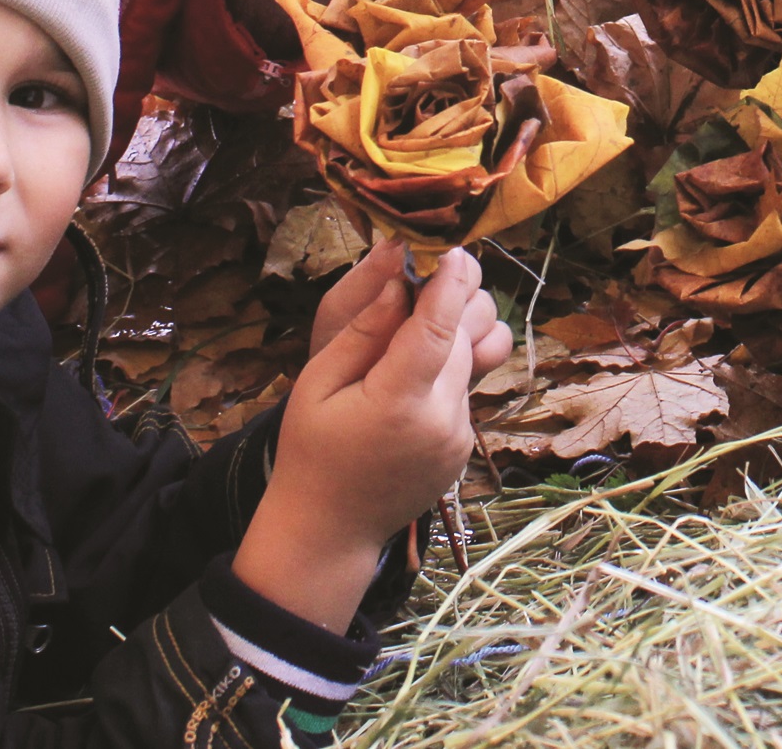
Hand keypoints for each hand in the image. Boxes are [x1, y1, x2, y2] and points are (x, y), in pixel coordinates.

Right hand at [232, 248, 508, 629]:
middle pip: (462, 339)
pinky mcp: (463, 447)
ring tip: (414, 328)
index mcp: (399, 404)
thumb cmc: (311, 453)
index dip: (450, 285)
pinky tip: (412, 372)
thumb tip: (400, 282)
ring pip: (470, 361)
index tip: (454, 251)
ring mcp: (458, 438)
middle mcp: (441, 422)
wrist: (328, 531)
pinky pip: (464, 389)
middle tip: (423, 279)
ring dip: (451, 336)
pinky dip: (447, 369)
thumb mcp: (318, 384)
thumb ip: (363, 332)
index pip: (437, 330)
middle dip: (449, 304)